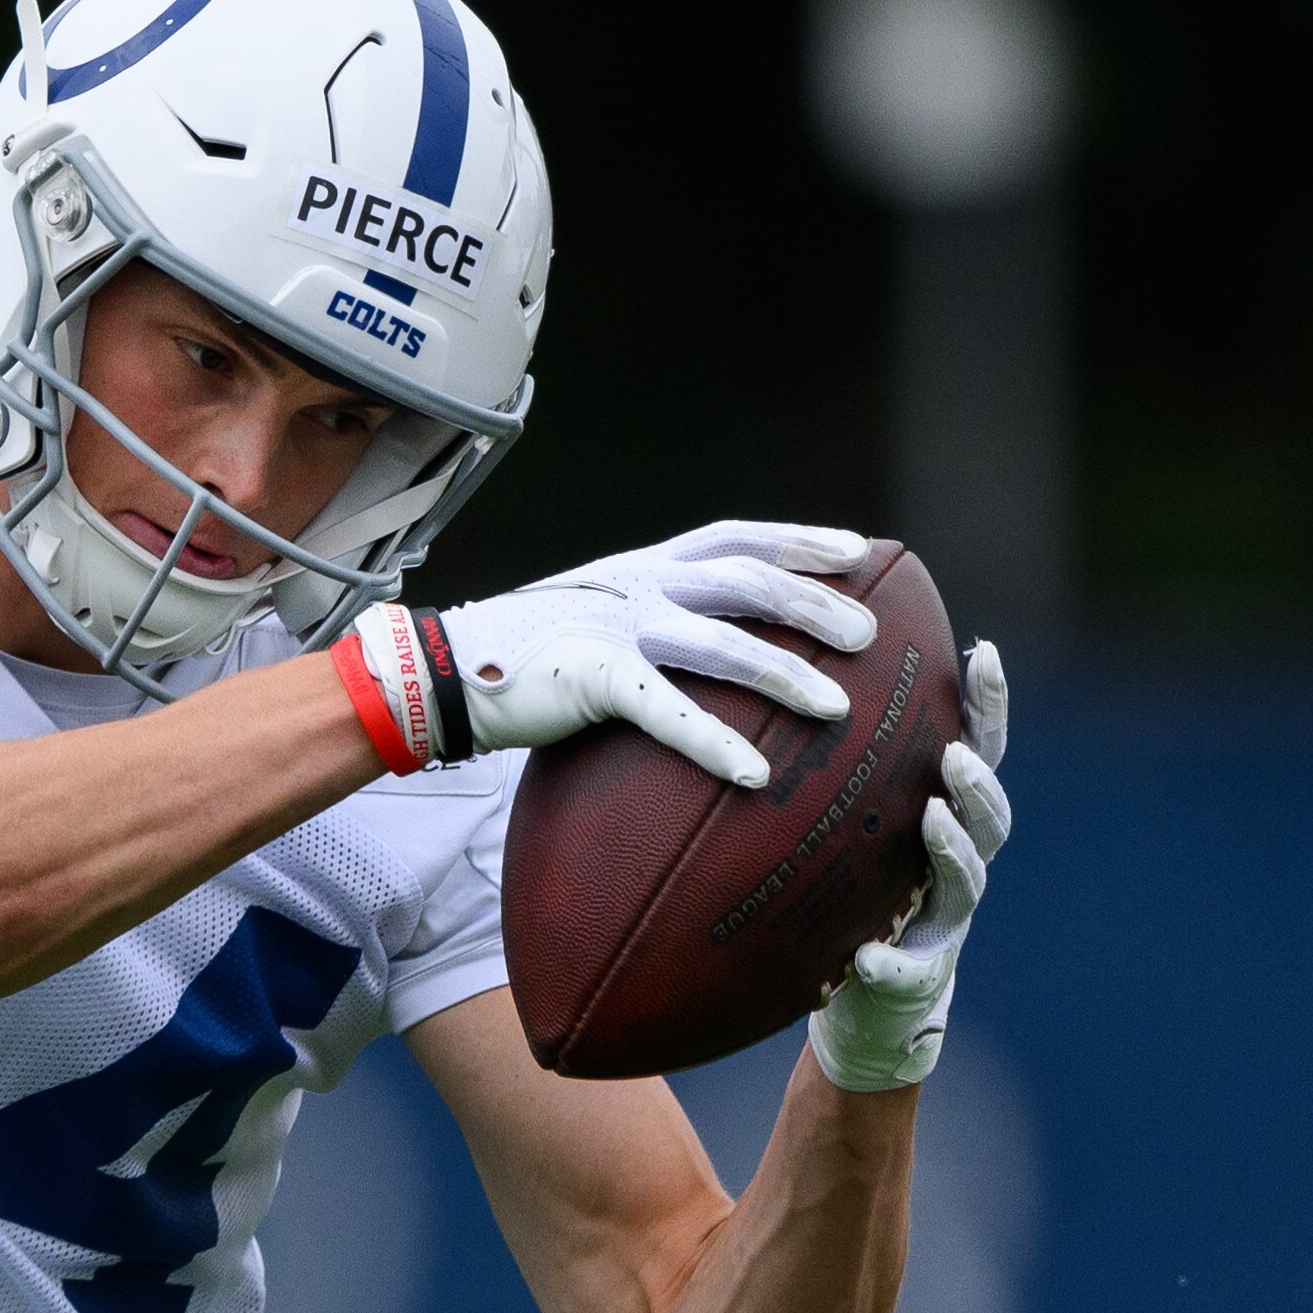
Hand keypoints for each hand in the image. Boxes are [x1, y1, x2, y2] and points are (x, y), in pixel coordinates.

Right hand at [428, 521, 876, 786]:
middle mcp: (638, 586)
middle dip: (813, 603)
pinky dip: (714, 743)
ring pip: (720, 642)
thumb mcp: (601, 616)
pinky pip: (667, 712)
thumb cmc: (529, 654)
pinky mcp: (592, 679)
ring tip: (837, 706)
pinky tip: (755, 775)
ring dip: (784, 674)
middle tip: (868, 634)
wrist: (444, 670)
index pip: (736, 536)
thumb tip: (715, 648)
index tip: (857, 550)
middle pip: (745, 581)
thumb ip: (655, 620)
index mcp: (643, 566)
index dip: (799, 539)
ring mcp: (616, 629)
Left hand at [809, 639, 1012, 1094]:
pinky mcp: (917, 976)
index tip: (982, 650)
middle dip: (977, 784)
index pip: (980, 752)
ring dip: (954, 851)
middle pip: (990, 817)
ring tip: (932, 820)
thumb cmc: (857, 893)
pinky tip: (866, 957)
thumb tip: (796, 668)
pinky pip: (906, 970)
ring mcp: (944, 922)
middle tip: (953, 757)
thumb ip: (847, 766)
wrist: (869, 999)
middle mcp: (960, 865)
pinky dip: (889, 963)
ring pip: (966, 883)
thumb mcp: (854, 824)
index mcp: (949, 819)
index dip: (990, 705)